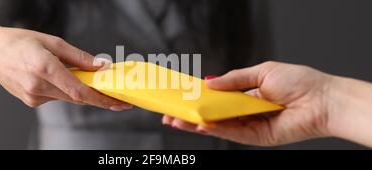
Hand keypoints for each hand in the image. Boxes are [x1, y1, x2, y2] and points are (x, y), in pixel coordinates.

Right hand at [0, 25, 130, 110]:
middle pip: (77, 98)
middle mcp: (38, 86)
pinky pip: (56, 96)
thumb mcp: (52, 41)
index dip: (101, 99)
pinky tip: (63, 79)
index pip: (79, 91)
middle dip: (99, 98)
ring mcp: (33, 96)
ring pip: (67, 97)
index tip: (118, 102)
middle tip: (118, 98)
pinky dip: (66, 90)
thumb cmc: (18, 42)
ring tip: (90, 81)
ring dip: (82, 91)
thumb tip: (101, 66)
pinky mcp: (31, 101)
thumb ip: (79, 57)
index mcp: (44, 67)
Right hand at [163, 61, 335, 145]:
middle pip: (214, 115)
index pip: (217, 99)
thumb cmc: (299, 82)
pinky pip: (233, 134)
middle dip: (191, 115)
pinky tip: (201, 124)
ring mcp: (251, 126)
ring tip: (178, 121)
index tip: (180, 98)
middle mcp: (246, 112)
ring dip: (197, 124)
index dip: (198, 99)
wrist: (323, 99)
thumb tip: (209, 82)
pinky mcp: (257, 137)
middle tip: (170, 115)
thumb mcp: (262, 72)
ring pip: (219, 126)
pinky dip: (216, 130)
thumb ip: (234, 80)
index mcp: (247, 95)